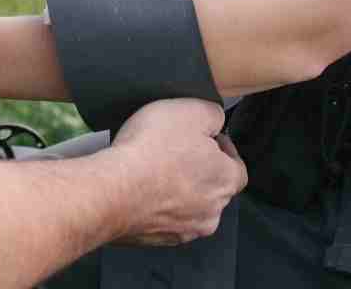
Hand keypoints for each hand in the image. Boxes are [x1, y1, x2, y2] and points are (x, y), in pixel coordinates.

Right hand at [105, 99, 246, 245]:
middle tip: (174, 148)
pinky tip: (138, 186)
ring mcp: (183, 230)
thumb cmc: (153, 150)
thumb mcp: (191, 110)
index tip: (204, 137)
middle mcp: (211, 211)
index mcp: (226, 180)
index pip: (237, 167)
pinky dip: (155, 204)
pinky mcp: (156, 239)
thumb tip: (216, 122)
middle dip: (197, 168)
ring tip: (152, 167)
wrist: (113, 190)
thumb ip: (213, 114)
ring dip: (176, 189)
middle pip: (212, 187)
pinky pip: (162, 218)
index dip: (222, 148)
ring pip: (188, 206)